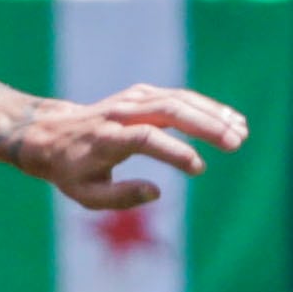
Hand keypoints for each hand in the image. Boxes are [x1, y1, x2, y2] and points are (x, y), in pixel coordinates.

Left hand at [6, 84, 248, 211]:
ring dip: (213, 114)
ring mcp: (133, 99)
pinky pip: (179, 97)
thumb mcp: (85, 194)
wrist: (51, 134)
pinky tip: (228, 120)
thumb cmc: (70, 170)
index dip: (174, 151)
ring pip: (180, 100)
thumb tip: (155, 192)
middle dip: (206, 126)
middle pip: (170, 111)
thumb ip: (119, 197)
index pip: (146, 138)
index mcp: (107, 138)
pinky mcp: (142, 94)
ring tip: (241, 132)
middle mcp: (121, 113)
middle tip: (236, 144)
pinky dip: (205, 107)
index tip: (198, 167)